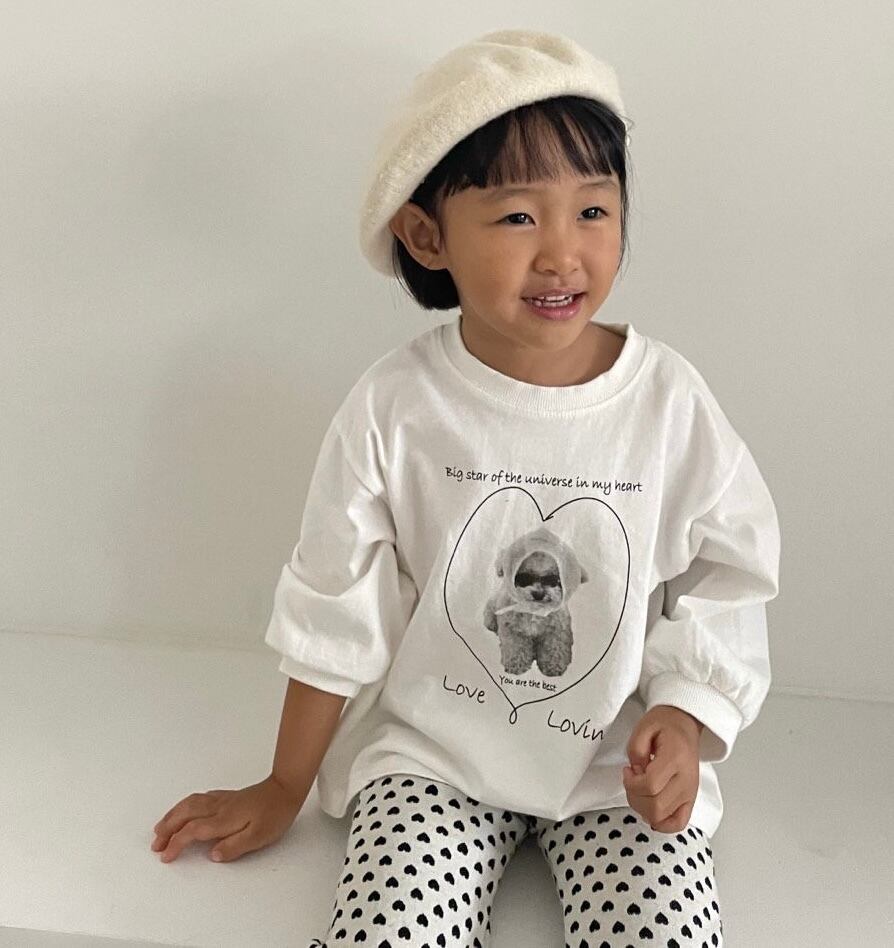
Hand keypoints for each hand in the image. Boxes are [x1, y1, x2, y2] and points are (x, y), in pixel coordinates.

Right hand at [150, 774, 303, 862]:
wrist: (286, 789)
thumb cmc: (275, 814)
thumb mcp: (259, 837)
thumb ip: (234, 847)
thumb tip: (212, 855)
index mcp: (224, 820)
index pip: (192, 831)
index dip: (176, 843)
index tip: (165, 856)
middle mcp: (219, 808)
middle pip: (184, 814)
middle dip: (166, 828)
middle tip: (155, 844)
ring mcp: (222, 800)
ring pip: (189, 804)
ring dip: (172, 815)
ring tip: (161, 827)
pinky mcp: (228, 797)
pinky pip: (199, 798)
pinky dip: (185, 805)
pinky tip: (184, 809)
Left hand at [622, 705, 702, 833]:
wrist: (685, 724)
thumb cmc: (664, 724)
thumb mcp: (643, 727)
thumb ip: (635, 750)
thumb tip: (637, 773)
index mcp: (676, 758)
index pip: (651, 785)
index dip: (632, 782)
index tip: (628, 770)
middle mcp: (687, 780)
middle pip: (656, 806)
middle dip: (634, 796)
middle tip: (632, 779)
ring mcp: (691, 792)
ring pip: (662, 817)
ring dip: (643, 808)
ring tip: (640, 789)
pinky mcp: (691, 799)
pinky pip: (678, 824)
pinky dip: (661, 823)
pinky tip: (650, 810)